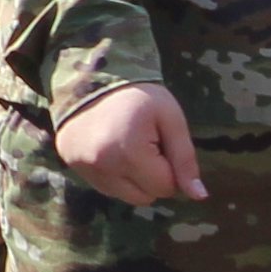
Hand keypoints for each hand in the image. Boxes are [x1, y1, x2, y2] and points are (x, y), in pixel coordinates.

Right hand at [55, 85, 206, 208]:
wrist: (93, 74)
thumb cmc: (140, 95)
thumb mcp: (170, 119)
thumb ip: (185, 158)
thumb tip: (199, 196)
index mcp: (130, 153)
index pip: (165, 187)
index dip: (170, 166)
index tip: (160, 141)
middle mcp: (102, 165)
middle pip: (144, 197)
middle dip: (152, 176)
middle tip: (145, 144)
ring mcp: (83, 166)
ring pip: (124, 196)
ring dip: (132, 178)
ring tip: (127, 146)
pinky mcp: (71, 164)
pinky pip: (104, 186)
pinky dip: (113, 173)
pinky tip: (111, 148)